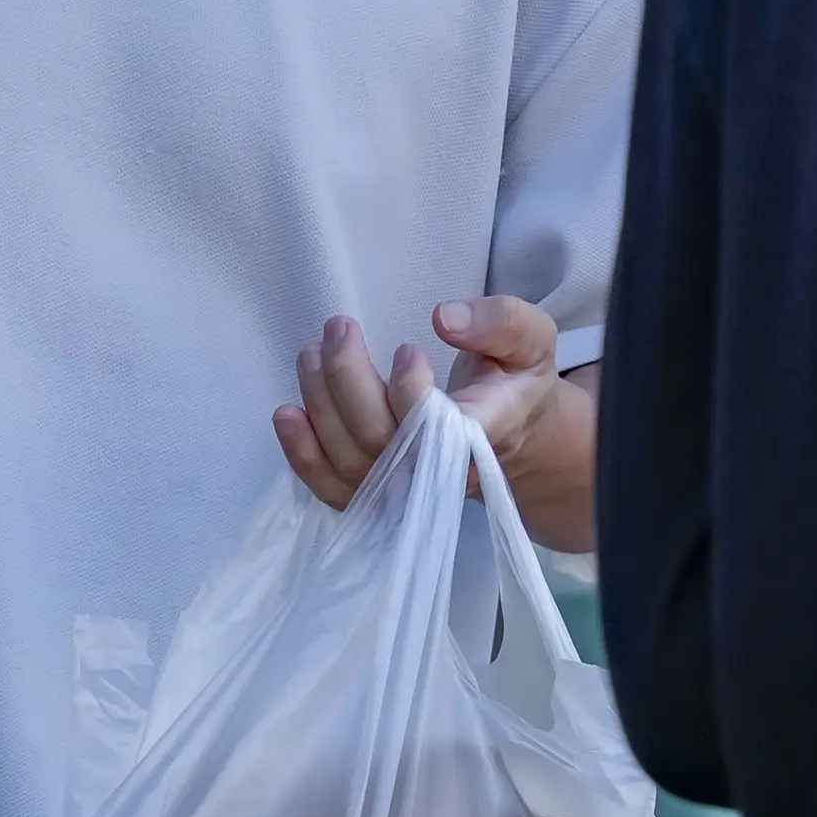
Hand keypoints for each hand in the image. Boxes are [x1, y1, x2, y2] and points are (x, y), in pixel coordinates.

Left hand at [274, 297, 598, 548]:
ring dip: (319, 404)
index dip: (411, 393)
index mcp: (486, 432)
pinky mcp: (376, 498)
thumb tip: (444, 318)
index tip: (406, 349)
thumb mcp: (531, 342)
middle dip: (348, 378)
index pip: (439, 428)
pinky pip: (332, 488)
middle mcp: (440, 472)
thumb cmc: (513, 383)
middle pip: (380, 438)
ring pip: (350, 460)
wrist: (509, 437)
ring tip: (310, 353)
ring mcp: (404, 491)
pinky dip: (303, 454)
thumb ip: (501, 323)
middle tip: (337, 327)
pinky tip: (286, 414)